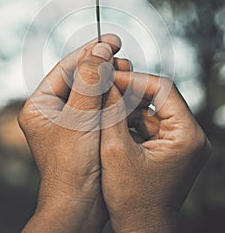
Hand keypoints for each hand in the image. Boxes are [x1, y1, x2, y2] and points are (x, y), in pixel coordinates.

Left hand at [19, 34, 123, 232]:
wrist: (80, 205)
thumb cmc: (72, 166)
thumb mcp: (79, 118)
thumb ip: (89, 82)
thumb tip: (99, 50)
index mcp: (41, 105)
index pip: (67, 68)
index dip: (90, 52)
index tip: (111, 40)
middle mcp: (54, 110)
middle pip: (80, 77)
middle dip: (102, 66)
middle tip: (123, 58)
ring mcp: (70, 120)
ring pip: (93, 90)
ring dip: (110, 80)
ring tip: (128, 70)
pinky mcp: (86, 130)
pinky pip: (101, 106)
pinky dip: (114, 96)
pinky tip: (128, 90)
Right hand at [101, 73, 211, 232]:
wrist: (141, 229)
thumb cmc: (131, 200)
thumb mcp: (115, 151)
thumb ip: (111, 112)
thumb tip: (104, 81)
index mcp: (187, 135)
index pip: (163, 88)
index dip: (134, 79)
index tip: (108, 77)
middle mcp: (191, 135)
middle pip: (159, 96)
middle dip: (129, 91)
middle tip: (103, 86)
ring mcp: (182, 141)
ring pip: (152, 108)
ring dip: (128, 105)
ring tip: (104, 102)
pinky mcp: (170, 146)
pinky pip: (150, 122)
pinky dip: (130, 119)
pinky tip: (111, 119)